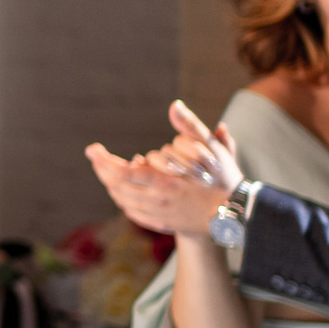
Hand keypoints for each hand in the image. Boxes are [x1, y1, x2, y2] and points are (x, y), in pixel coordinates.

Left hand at [85, 101, 244, 237]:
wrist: (235, 214)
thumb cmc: (224, 178)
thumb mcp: (212, 149)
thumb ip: (191, 127)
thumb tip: (174, 105)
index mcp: (166, 183)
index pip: (124, 174)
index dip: (104, 161)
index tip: (93, 149)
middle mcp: (158, 201)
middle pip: (117, 186)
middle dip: (102, 168)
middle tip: (94, 154)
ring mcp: (158, 215)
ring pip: (121, 199)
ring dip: (109, 182)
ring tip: (103, 167)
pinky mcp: (160, 223)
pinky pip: (131, 211)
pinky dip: (121, 198)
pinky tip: (119, 187)